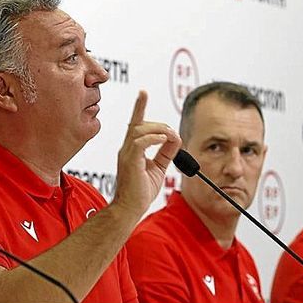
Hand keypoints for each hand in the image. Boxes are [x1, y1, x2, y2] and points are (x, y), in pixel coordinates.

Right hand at [112, 91, 181, 215]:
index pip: (136, 123)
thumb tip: (175, 138)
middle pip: (141, 124)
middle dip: (160, 125)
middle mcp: (127, 149)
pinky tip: (163, 140)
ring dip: (159, 130)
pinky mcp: (129, 162)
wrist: (130, 209)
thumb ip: (165, 153)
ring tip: (170, 138)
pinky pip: (140, 142)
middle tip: (173, 136)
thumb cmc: (140, 191)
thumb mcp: (159, 168)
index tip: (143, 93)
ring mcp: (126, 154)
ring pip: (140, 130)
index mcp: (132, 149)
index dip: (140, 107)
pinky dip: (153, 138)